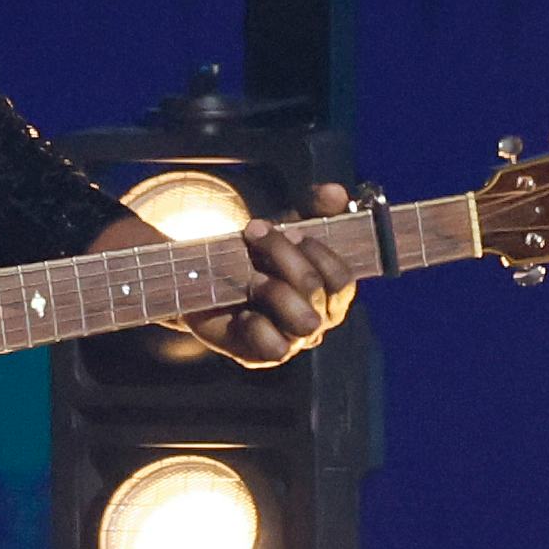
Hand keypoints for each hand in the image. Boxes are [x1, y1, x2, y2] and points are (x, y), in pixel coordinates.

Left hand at [184, 182, 359, 368]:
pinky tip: (242, 309)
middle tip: (254, 232)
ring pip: (304, 319)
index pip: (343, 279)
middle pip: (318, 289)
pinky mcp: (263, 355)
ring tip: (249, 275)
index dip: (319, 252)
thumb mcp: (284, 223)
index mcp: (330, 293)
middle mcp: (319, 319)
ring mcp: (293, 340)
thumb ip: (313, 206)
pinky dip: (258, 324)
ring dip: (274, 289)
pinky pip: (275, 346)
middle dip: (284, 256)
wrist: (206, 279)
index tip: (290, 229)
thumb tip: (338, 193)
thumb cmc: (255, 254)